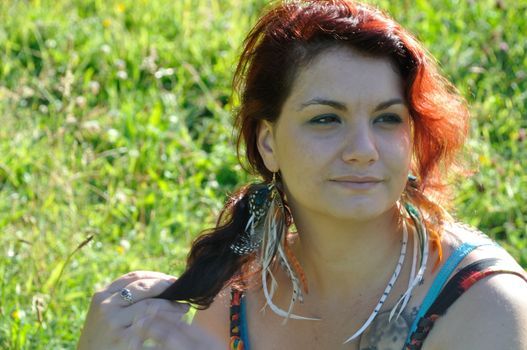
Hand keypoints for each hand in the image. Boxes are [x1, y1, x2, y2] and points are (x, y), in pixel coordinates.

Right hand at [77, 271, 223, 349]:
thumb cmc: (102, 340)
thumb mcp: (105, 314)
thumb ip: (124, 300)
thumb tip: (160, 284)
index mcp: (102, 296)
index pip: (133, 277)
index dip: (156, 276)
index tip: (172, 280)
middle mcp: (106, 306)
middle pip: (144, 287)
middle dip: (166, 287)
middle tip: (181, 292)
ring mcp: (114, 323)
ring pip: (151, 305)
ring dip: (171, 305)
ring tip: (183, 308)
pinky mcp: (124, 340)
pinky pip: (152, 325)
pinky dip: (168, 321)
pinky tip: (177, 323)